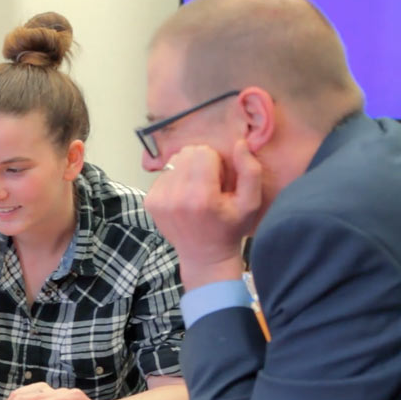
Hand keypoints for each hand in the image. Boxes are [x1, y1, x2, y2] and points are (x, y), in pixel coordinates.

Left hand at [145, 141, 262, 288]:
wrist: (204, 256)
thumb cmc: (230, 228)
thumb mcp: (250, 202)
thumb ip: (250, 171)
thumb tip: (240, 143)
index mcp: (201, 196)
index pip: (204, 152)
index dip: (216, 162)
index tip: (220, 180)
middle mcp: (176, 196)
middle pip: (187, 153)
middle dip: (200, 163)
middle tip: (209, 184)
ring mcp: (159, 199)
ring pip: (174, 161)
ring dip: (186, 170)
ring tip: (196, 190)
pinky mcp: (150, 201)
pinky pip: (163, 174)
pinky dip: (175, 179)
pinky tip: (184, 196)